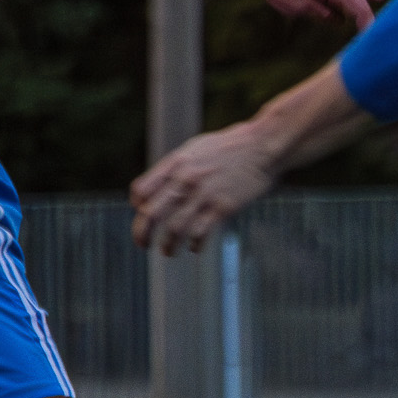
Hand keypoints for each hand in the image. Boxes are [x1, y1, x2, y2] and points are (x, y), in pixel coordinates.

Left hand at [130, 124, 280, 255]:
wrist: (260, 147)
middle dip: (142, 232)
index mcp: (175, 163)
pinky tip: (194, 247)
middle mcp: (185, 179)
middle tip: (141, 244)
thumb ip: (176, 168)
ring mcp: (203, 194)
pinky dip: (194, 244)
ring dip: (168, 244)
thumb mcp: (194, 150)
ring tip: (167, 251)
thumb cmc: (228, 147)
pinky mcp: (223, 207)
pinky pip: (200, 232)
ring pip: (175, 228)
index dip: (137, 205)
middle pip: (152, 212)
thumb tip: (160, 187)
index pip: (142, 189)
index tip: (141, 214)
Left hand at [238, 0, 382, 29]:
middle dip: (368, 22)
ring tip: (372, 32)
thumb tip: (339, 20)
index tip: (371, 42)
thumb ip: (321, 14)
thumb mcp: (299, 7)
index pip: (358, 8)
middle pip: (360, 4)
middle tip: (376, 43)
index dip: (367, 25)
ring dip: (361, 14)